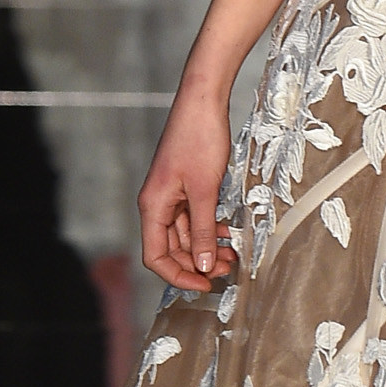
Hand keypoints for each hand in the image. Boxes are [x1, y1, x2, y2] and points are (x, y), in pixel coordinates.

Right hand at [139, 77, 237, 290]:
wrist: (203, 101)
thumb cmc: (199, 138)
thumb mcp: (205, 190)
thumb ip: (202, 230)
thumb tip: (202, 265)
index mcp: (153, 206)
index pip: (156, 256)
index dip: (178, 275)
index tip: (204, 285)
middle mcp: (157, 203)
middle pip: (171, 248)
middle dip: (197, 262)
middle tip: (226, 269)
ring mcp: (171, 195)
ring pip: (185, 234)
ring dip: (205, 247)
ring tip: (231, 254)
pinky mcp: (185, 185)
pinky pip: (194, 217)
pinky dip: (209, 228)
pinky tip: (227, 233)